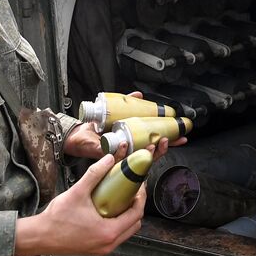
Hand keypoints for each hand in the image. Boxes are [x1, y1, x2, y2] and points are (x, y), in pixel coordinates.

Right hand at [15, 153, 143, 255]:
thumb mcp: (77, 192)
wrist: (39, 237)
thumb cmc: (56, 219)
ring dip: (127, 216)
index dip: (140, 198)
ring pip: (125, 232)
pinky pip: (115, 237)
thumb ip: (95, 174)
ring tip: (121, 199)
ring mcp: (102, 249)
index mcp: (109, 232)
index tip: (139, 186)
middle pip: (134, 224)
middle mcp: (109, 244)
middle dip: (136, 206)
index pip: (136, 214)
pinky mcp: (96, 250)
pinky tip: (108, 211)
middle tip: (132, 191)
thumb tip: (109, 159)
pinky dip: (117, 224)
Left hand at [64, 91, 185, 157]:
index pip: (154, 146)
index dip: (168, 143)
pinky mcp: (104, 158)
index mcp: (132, 143)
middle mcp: (127, 153)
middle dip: (162, 149)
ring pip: (136, 159)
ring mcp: (117, 157)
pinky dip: (122, 152)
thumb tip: (139, 96)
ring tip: (155, 144)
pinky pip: (115, 158)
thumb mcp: (113, 113)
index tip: (181, 138)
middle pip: (150, 155)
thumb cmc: (93, 130)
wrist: (74, 137)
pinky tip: (127, 145)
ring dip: (147, 152)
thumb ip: (127, 104)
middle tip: (169, 142)